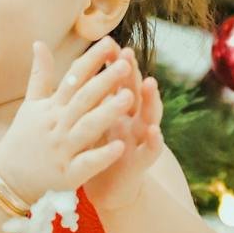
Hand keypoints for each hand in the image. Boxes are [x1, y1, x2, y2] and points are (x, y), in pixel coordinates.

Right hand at [0, 36, 133, 204]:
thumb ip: (40, 75)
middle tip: (126, 64)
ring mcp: (62, 150)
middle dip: (105, 81)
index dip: (91, 60)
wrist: (7, 178)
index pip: (73, 79)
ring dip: (107, 113)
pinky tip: (120, 147)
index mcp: (52, 108)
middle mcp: (57, 126)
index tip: (109, 42)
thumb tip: (39, 42)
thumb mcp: (30, 105)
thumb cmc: (23, 138)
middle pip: (83, 100)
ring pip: (87, 128)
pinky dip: (102, 156)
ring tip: (129, 97)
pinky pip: (86, 163)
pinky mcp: (67, 174)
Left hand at [83, 45, 162, 211]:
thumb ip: (90, 96)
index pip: (118, 82)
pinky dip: (154, 140)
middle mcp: (132, 120)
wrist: (105, 188)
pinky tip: (154, 130)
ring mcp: (139, 139)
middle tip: (128, 54)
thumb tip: (78, 67)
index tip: (109, 44)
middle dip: (133, 74)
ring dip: (151, 100)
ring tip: (150, 82)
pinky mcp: (142, 162)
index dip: (115, 64)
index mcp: (118, 110)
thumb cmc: (97, 150)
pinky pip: (151, 150)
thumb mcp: (91, 120)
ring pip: (149, 116)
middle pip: (135, 93)